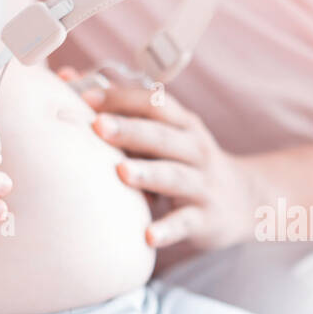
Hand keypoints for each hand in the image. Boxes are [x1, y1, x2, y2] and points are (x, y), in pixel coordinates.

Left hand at [63, 72, 261, 250]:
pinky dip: (168, 229)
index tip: (86, 98)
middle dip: (130, 130)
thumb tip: (65, 77)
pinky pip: (186, 223)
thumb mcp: (165, 134)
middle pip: (162, 136)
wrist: (246, 200)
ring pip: (175, 176)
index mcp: (183, 125)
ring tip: (122, 173)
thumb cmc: (187, 162)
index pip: (154, 104)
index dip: (121, 99)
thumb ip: (122, 112)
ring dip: (149, 174)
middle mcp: (196, 150)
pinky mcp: (207, 218)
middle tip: (97, 126)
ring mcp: (203, 184)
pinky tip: (147, 236)